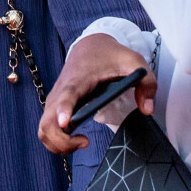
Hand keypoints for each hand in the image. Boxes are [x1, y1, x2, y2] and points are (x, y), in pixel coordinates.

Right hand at [40, 35, 156, 153]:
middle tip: (85, 142)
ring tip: (82, 142)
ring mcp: (55, 101)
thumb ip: (146, 83)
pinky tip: (77, 139)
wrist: (89, 47)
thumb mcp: (134, 62)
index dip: (63, 110)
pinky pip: (47, 128)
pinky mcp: (55, 107)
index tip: (65, 123)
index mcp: (78, 80)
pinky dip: (57, 140)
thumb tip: (147, 110)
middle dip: (60, 142)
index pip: (65, 95)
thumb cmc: (110, 55)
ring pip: (43, 129)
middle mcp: (61, 92)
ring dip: (57, 144)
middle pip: (47, 122)